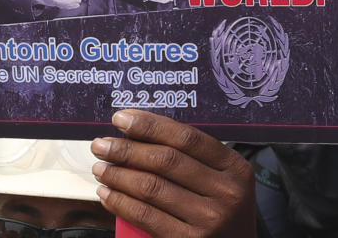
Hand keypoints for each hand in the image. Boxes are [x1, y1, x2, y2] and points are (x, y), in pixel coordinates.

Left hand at [91, 109, 254, 237]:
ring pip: (152, 187)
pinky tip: (107, 194)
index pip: (189, 138)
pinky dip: (121, 203)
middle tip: (102, 144)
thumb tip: (143, 137)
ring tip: (101, 168)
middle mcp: (226, 191)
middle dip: (127, 149)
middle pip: (167, 161)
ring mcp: (209, 218)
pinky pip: (146, 216)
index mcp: (236, 168)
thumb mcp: (225, 182)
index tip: (123, 119)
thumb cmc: (224, 214)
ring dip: (119, 175)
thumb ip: (196, 162)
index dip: (151, 126)